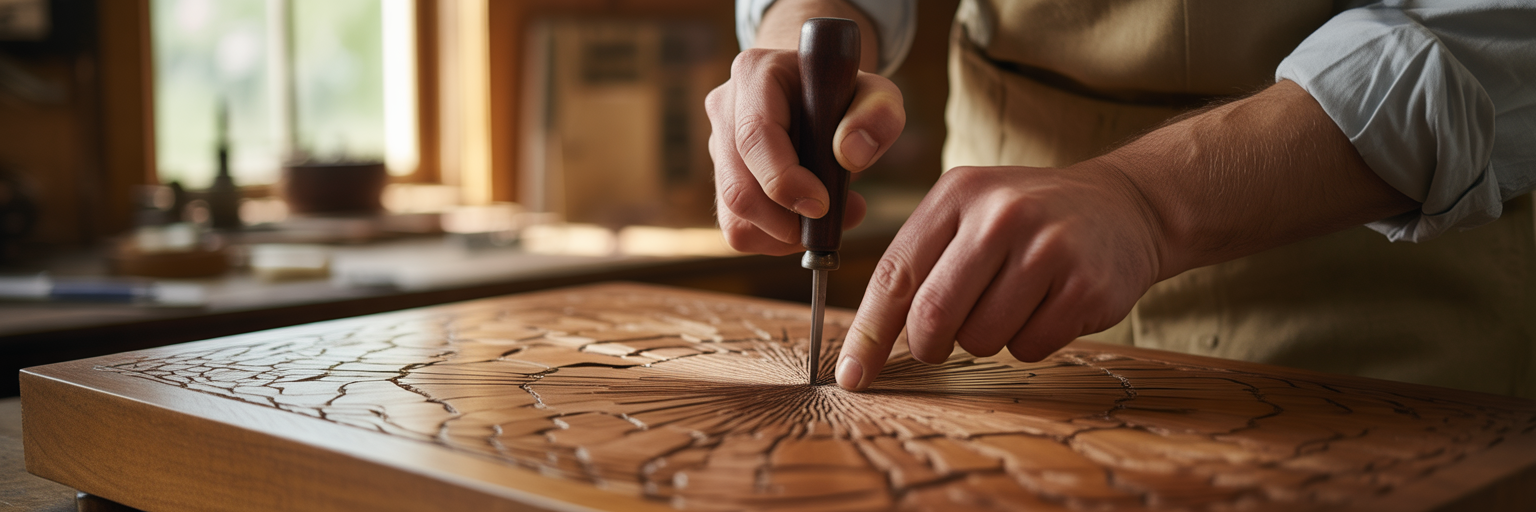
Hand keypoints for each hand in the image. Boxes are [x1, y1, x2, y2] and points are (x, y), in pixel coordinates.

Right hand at [705, 48, 904, 254]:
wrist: (815, 93)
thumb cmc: (845, 93)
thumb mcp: (877, 93)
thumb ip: (878, 116)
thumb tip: (851, 156)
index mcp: (755, 74)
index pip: (755, 137)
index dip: (785, 180)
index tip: (822, 205)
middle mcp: (725, 110)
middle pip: (738, 189)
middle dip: (786, 221)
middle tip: (830, 221)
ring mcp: (718, 148)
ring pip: (735, 217)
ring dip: (784, 234)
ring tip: (826, 219)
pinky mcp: (722, 181)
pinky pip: (738, 228)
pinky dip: (776, 238)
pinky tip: (806, 221)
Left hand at [833, 163, 1167, 389]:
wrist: (1126, 206)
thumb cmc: (1029, 219)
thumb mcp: (970, 212)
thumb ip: (920, 262)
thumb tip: (866, 342)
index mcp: (958, 193)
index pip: (895, 274)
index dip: (869, 333)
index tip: (851, 376)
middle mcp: (1001, 214)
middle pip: (933, 314)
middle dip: (929, 345)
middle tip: (942, 343)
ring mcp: (1048, 248)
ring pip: (980, 338)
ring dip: (986, 339)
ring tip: (1012, 303)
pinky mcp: (1084, 286)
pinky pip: (1029, 347)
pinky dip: (1029, 341)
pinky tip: (1048, 306)